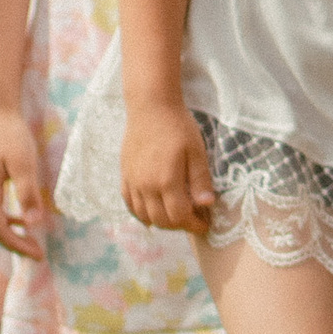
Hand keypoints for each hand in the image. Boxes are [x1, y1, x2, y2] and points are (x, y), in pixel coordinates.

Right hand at [0, 103, 47, 259]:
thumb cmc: (10, 134)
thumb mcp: (24, 164)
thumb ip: (27, 194)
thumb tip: (33, 224)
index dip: (18, 245)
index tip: (38, 254)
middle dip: (14, 243)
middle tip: (37, 253)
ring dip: (10, 231)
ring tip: (31, 239)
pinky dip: (7, 217)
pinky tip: (21, 217)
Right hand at [122, 103, 215, 236]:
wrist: (150, 107)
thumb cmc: (178, 126)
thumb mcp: (196, 151)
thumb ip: (200, 180)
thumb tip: (207, 204)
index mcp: (166, 180)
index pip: (179, 216)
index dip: (194, 224)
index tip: (205, 224)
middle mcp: (146, 185)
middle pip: (161, 220)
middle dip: (179, 226)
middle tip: (193, 221)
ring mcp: (133, 182)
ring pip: (144, 216)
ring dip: (161, 222)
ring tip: (176, 216)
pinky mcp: (125, 176)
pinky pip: (129, 204)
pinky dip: (141, 214)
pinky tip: (152, 214)